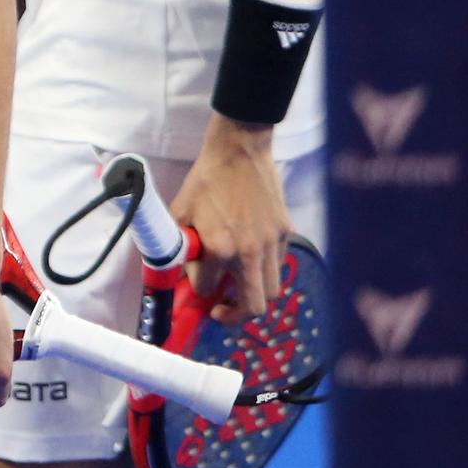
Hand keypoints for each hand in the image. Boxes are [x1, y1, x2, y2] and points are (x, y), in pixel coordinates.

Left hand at [169, 115, 288, 322]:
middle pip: (253, 306)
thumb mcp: (181, 211)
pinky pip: (278, 266)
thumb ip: (181, 245)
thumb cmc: (206, 180)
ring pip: (271, 291)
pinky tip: (251, 260)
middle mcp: (250, 252)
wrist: (240, 151)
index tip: (194, 282)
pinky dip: (265, 271)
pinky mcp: (286, 233)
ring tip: (238, 287)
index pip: (207, 287)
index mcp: (220, 248)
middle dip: (234, 315)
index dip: (197, 288)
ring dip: (253, 295)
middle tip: (220, 309)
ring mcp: (272, 244)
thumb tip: (181, 269)